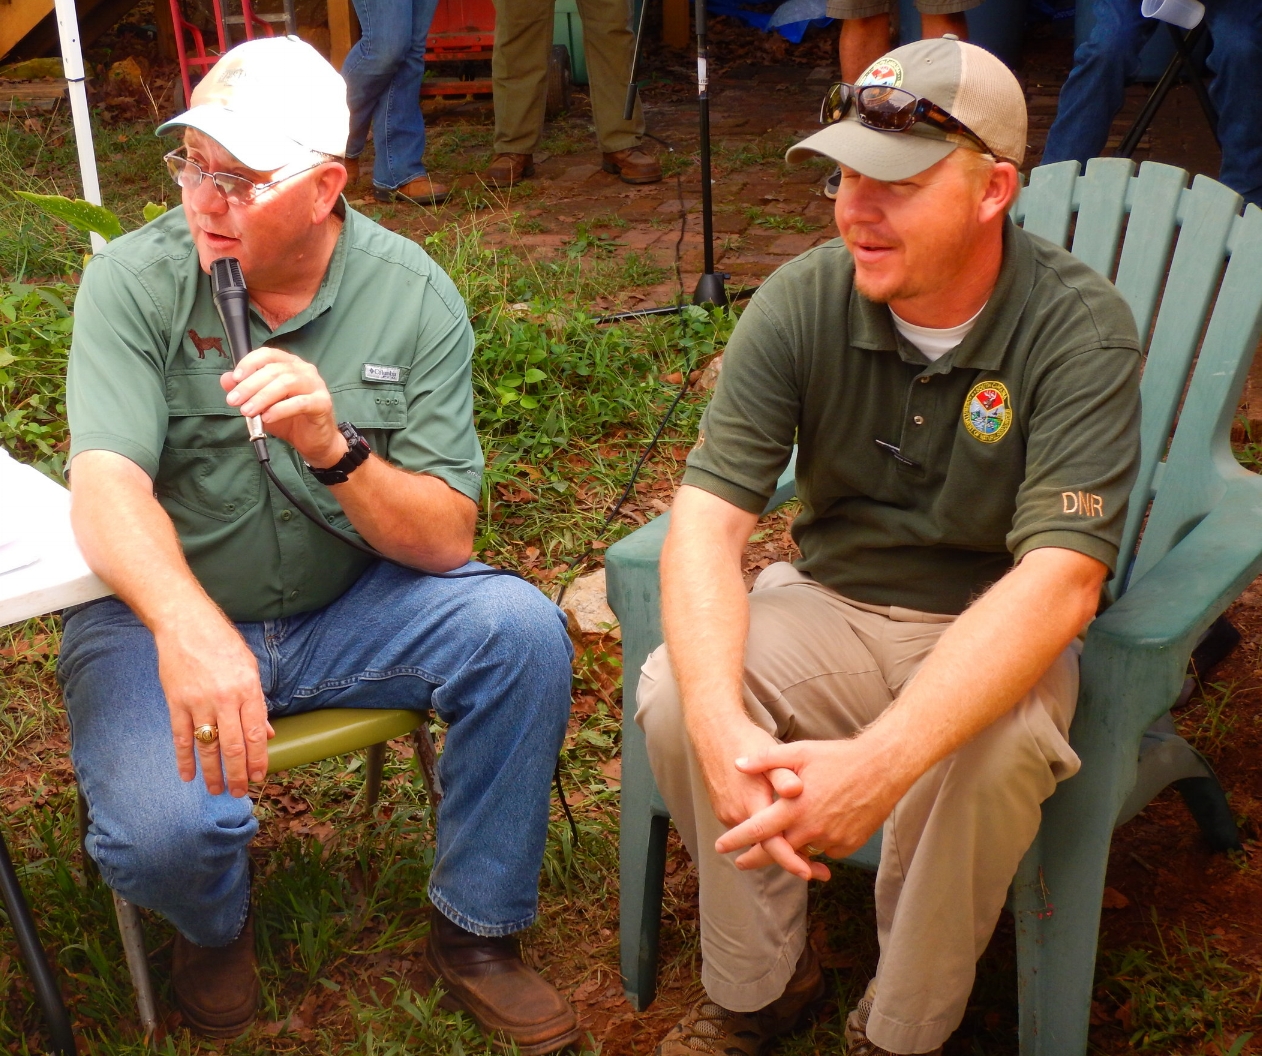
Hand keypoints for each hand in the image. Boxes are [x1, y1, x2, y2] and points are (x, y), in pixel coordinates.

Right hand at [154, 611, 273, 796]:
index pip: (256, 733)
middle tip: (239, 792)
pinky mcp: (176, 702)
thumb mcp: (250, 669)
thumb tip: (268, 733)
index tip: (258, 776)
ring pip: (208, 746)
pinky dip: (184, 759)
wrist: (187, 625)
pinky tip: (188, 776)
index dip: (258, 759)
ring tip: (217, 790)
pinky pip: (181, 737)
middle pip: (233, 745)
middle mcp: (225, 699)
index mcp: (248, 689)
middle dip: (237, 773)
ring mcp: (199, 702)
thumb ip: (258, 703)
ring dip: (213, 772)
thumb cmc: (223, 645)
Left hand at [220, 347, 345, 468]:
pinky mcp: (323, 403)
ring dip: (262, 397)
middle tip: (234, 400)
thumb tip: (226, 379)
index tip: (234, 378)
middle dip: (250, 385)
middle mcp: (305, 370)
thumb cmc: (290, 419)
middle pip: (274, 370)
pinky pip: (300, 402)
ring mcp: (316, 385)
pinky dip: (280, 409)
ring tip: (247, 411)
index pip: (268, 354)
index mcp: (290, 364)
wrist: (313, 442)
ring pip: (286, 383)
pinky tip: (267, 417)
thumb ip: (245, 391)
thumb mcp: (262, 405)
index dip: (249, 363)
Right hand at [692, 721, 809, 878]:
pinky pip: (748, 830)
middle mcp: (737, 814)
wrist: (714, 733)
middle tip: (819, 870)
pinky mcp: (724, 811)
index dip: (791, 859)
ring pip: (757, 840)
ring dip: (779, 848)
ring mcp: (728, 814)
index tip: (809, 872)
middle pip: (766, 848)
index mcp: (752, 802)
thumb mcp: (768, 753)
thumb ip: (782, 774)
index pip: (772, 842)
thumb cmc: (746, 740)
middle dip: (792, 861)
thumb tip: (796, 789)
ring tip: (807, 854)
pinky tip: (783, 832)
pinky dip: (766, 836)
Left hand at [713, 739, 905, 880]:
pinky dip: (816, 845)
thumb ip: (766, 760)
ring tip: (779, 846)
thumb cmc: (838, 757)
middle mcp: (812, 828)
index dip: (737, 840)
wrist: (883, 768)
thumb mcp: (799, 752)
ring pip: (802, 852)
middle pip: (776, 851)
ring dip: (789, 851)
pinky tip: (815, 831)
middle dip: (756, 858)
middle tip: (741, 862)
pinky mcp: (848, 845)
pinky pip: (825, 851)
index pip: (758, 830)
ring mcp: (832, 840)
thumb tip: (738, 764)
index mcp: (795, 807)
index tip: (720, 847)